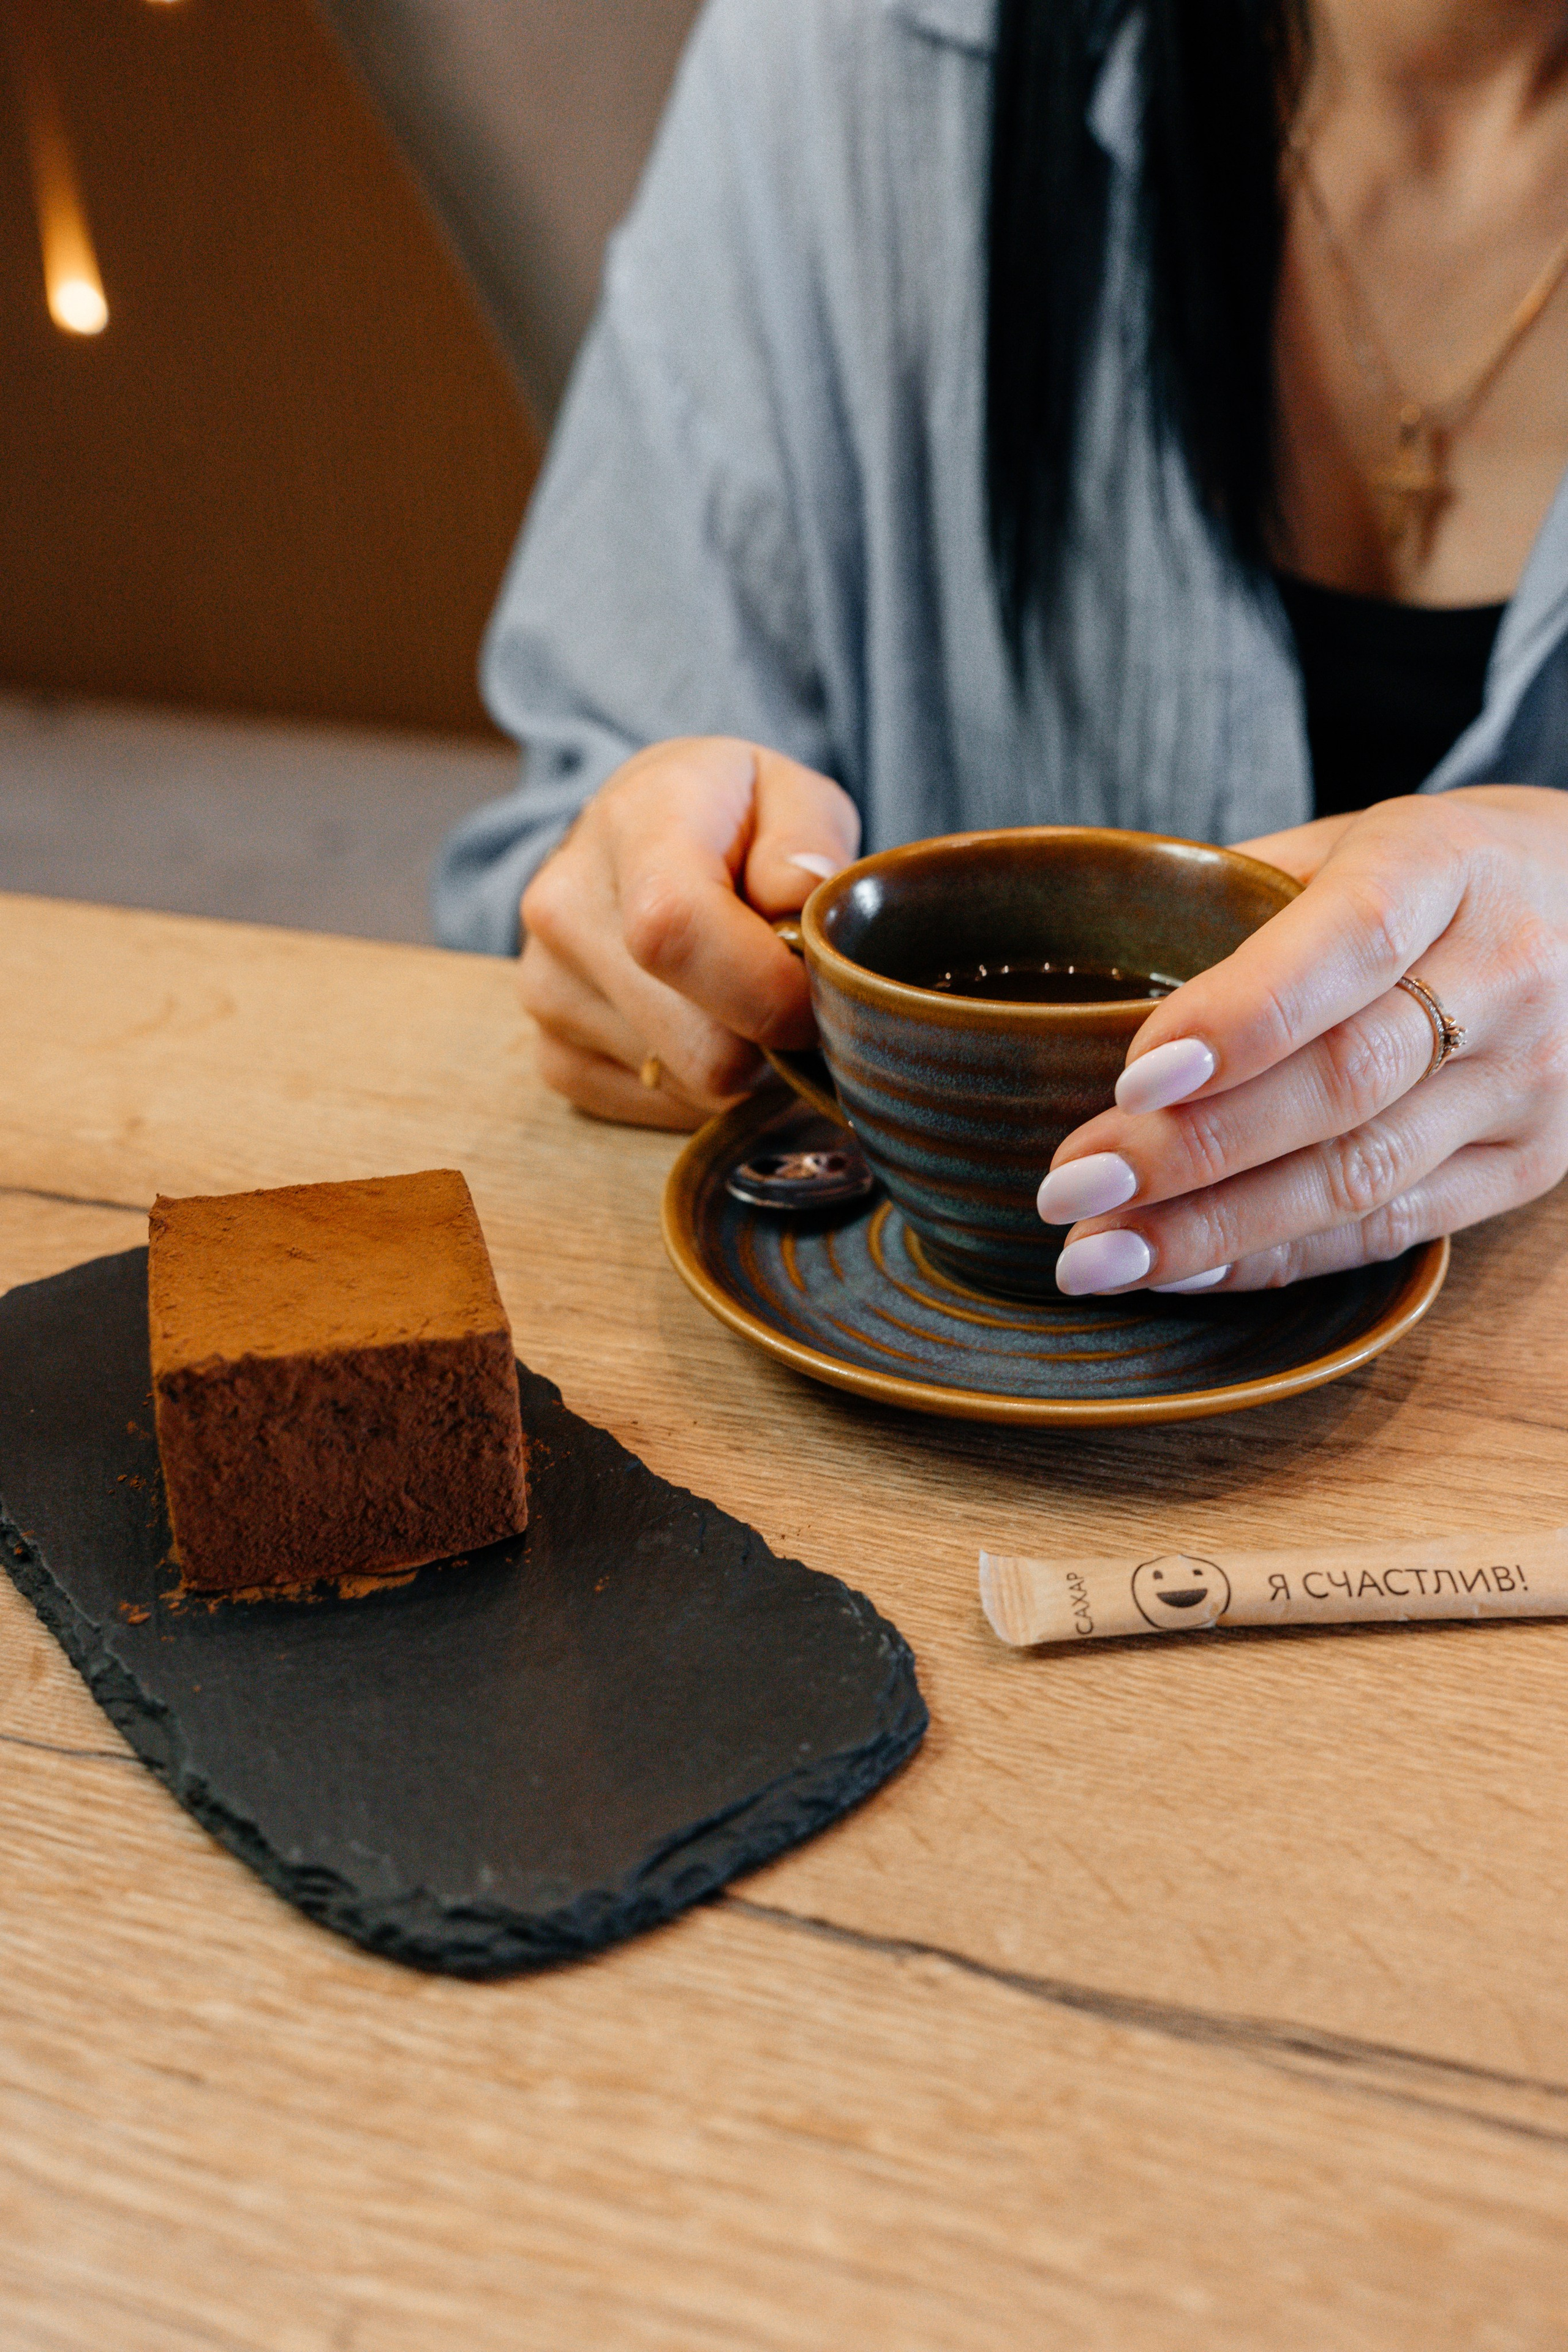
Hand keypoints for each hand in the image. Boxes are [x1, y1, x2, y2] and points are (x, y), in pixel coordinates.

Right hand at [519, 736, 859, 1127]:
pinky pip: (660, 1109)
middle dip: (776, 1038)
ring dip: (744, 1062)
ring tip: (740, 993)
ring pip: (692, 1087)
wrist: (636, 835)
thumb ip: (809, 837)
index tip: (820, 993)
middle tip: (790, 990)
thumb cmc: (731, 816)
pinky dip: (703, 1084)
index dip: (770, 991)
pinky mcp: (553, 1057)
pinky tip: (704, 1023)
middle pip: (703, 1047)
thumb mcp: (791, 793)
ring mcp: (549, 992)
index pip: (676, 931)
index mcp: (634, 826)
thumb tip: (796, 897)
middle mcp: (567, 911)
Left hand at [1035, 787, 1567, 1292]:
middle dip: (1190, 1152)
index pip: (1347, 944)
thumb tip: (1084, 989)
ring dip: (1213, 1228)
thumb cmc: (1438, 871)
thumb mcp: (1351, 841)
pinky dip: (1276, 1256)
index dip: (1240, 1018)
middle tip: (1069, 1190)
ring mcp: (1531, 1082)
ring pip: (1359, 1174)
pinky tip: (1184, 1268)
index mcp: (1446, 865)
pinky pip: (1390, 1228)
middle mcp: (1507, 975)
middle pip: (1341, 1082)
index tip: (1131, 1080)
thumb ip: (1237, 899)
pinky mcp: (1531, 1165)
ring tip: (1097, 1255)